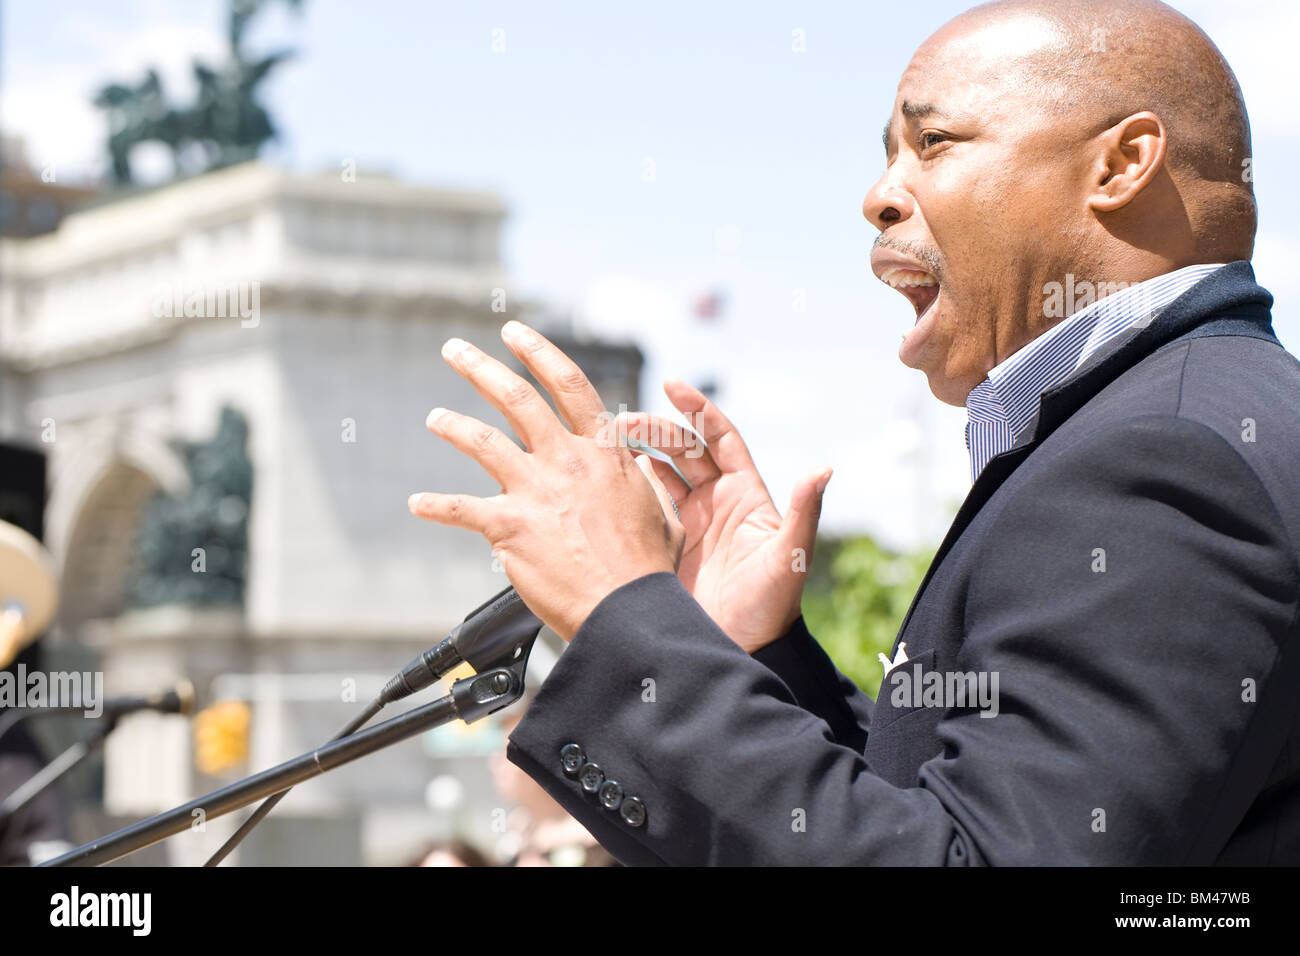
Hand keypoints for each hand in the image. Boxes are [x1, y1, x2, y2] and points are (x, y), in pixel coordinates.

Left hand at [407, 321, 684, 640]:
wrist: (624, 608)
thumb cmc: (646, 568)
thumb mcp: (662, 511)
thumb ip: (644, 482)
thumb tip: (636, 468)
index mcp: (603, 453)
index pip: (567, 385)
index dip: (538, 353)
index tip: (516, 333)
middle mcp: (566, 462)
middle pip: (517, 399)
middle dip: (481, 368)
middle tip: (454, 350)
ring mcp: (535, 491)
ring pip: (483, 441)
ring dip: (453, 424)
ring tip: (435, 416)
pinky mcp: (509, 527)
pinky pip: (461, 509)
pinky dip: (435, 504)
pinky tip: (417, 502)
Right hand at [613, 380, 831, 652]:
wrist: (742, 651)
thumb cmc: (772, 607)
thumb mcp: (789, 558)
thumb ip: (804, 512)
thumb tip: (823, 469)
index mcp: (743, 495)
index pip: (719, 438)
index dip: (699, 410)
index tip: (673, 387)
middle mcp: (713, 503)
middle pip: (682, 449)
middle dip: (656, 428)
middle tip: (623, 420)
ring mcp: (687, 524)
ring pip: (658, 473)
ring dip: (634, 452)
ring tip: (605, 440)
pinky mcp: (663, 546)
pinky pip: (641, 508)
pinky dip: (624, 489)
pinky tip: (601, 478)